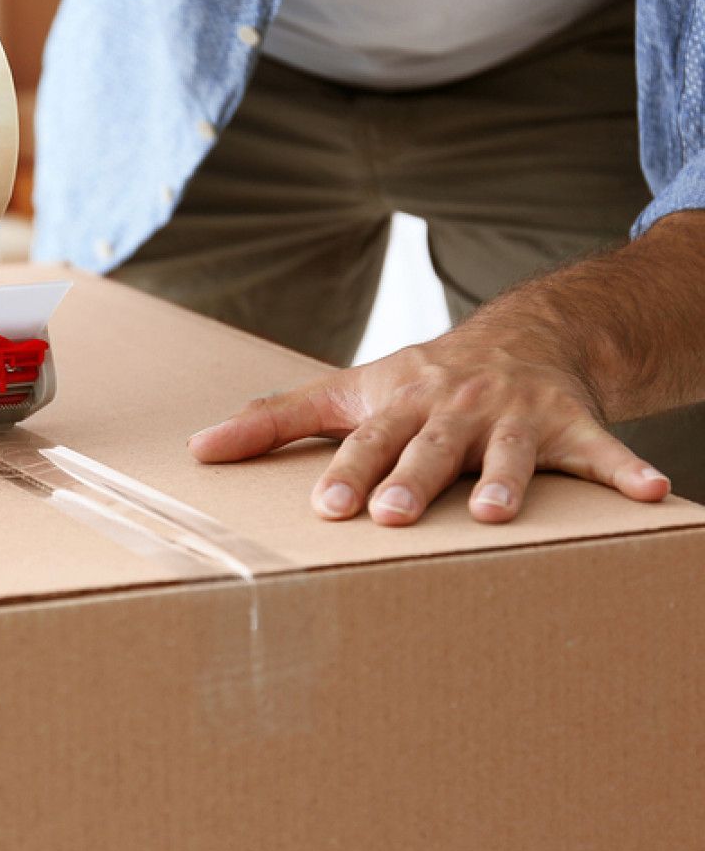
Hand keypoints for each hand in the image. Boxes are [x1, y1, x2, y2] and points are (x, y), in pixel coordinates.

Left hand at [187, 327, 671, 525]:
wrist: (525, 334)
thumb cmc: (422, 380)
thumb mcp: (351, 391)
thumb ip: (277, 420)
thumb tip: (199, 448)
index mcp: (400, 402)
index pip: (366, 439)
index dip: (348, 471)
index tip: (327, 507)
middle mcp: (455, 406)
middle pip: (431, 445)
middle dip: (413, 477)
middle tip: (394, 516)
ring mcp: (517, 414)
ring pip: (511, 451)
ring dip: (507, 480)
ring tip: (496, 513)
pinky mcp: (573, 423)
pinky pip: (604, 450)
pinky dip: (627, 470)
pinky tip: (652, 495)